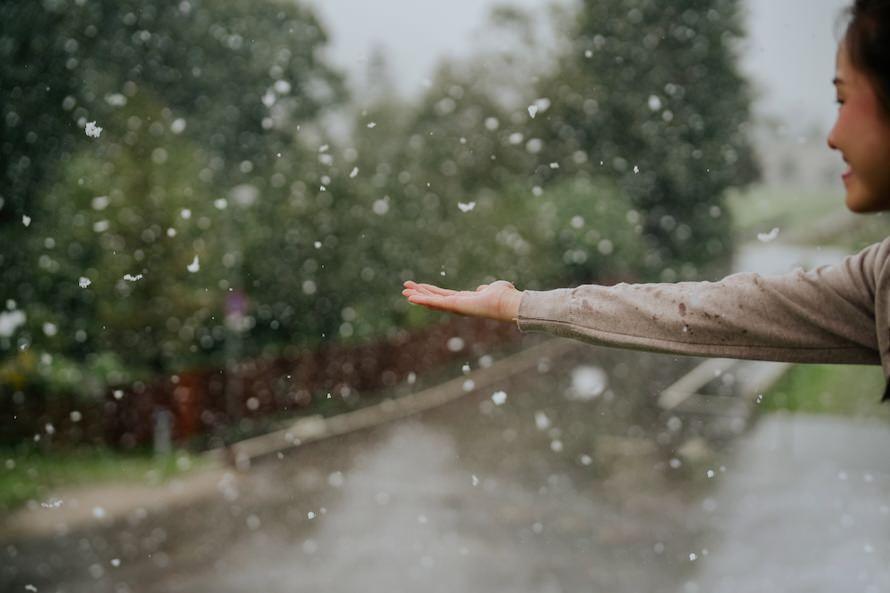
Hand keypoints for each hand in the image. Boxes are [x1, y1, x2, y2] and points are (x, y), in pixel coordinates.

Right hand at [401, 280, 521, 322]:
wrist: (506, 302)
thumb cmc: (503, 296)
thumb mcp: (492, 288)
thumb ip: (485, 288)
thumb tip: (483, 288)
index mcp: (465, 300)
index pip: (444, 296)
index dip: (432, 292)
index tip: (421, 287)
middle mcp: (458, 305)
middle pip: (435, 299)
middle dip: (420, 294)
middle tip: (405, 289)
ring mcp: (455, 306)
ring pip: (432, 301)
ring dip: (417, 296)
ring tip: (404, 291)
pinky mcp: (454, 305)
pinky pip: (435, 302)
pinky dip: (422, 300)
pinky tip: (411, 297)